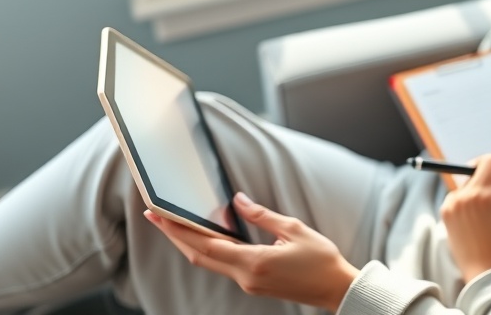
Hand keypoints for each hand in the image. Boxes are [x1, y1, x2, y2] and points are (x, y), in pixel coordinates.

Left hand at [145, 193, 358, 311]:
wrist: (335, 288)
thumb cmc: (321, 259)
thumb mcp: (293, 229)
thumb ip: (261, 215)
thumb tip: (237, 201)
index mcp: (254, 262)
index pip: (205, 244)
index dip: (179, 229)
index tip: (160, 214)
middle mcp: (245, 276)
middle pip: (199, 255)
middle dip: (174, 235)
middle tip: (155, 215)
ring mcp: (248, 283)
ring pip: (209, 261)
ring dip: (189, 242)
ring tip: (174, 223)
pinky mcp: (253, 283)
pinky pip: (223, 265)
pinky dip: (209, 249)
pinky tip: (206, 235)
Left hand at [440, 148, 490, 281]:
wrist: (487, 269)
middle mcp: (478, 195)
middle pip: (486, 161)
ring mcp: (460, 201)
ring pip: (471, 175)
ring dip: (479, 180)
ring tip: (485, 200)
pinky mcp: (447, 208)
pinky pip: (458, 190)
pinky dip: (466, 195)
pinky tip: (473, 211)